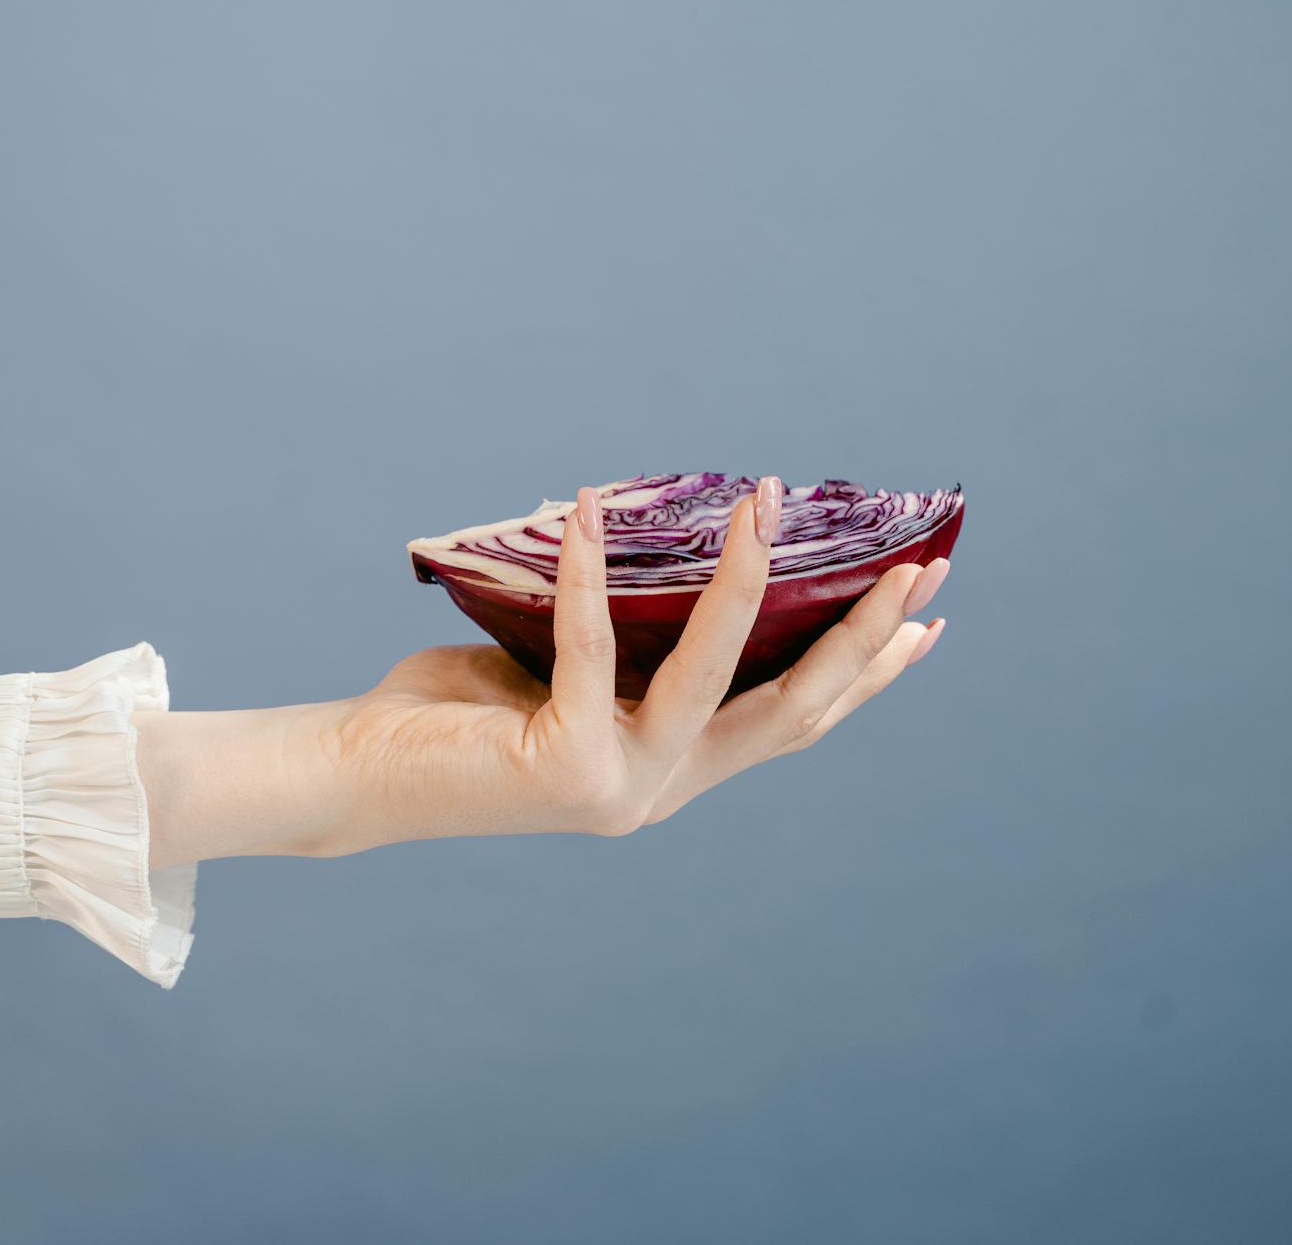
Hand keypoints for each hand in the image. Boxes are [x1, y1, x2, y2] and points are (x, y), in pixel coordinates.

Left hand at [139, 481, 948, 865]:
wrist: (359, 774)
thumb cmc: (453, 715)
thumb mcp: (564, 671)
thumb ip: (630, 640)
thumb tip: (674, 548)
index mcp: (674, 769)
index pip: (795, 721)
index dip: (870, 676)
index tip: (932, 620)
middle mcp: (663, 788)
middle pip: (794, 709)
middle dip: (864, 635)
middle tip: (923, 563)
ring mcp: (621, 785)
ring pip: (718, 678)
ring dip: (749, 584)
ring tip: (769, 502)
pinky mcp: (564, 764)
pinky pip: (590, 647)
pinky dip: (591, 573)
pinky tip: (588, 511)